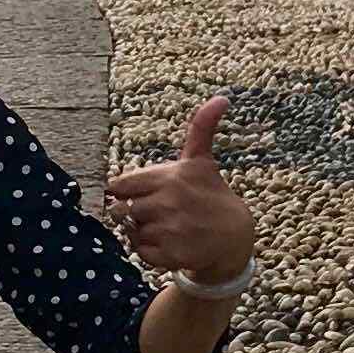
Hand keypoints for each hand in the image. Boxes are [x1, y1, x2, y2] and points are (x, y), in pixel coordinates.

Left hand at [107, 96, 254, 289]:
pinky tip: (170, 243)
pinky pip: (140, 252)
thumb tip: (221, 97)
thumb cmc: (210, 194)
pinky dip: (150, 251)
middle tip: (159, 213)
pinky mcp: (171, 255)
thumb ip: (201, 128)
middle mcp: (170, 202)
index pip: (119, 186)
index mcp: (171, 177)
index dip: (128, 191)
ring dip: (142, 232)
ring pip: (131, 232)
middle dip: (135, 213)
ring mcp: (170, 230)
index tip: (146, 193)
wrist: (234, 236)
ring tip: (166, 227)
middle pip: (123, 210)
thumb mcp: (201, 160)